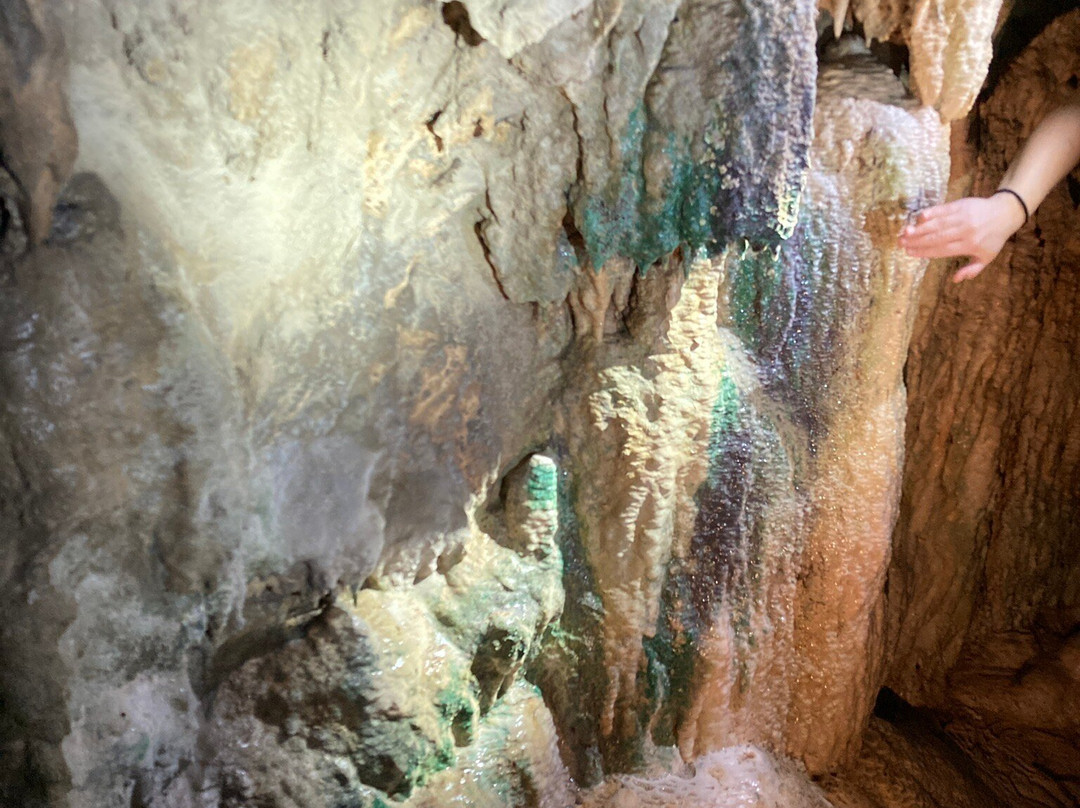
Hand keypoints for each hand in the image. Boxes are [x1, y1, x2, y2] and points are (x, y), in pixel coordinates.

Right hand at [898, 194, 1026, 281]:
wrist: (1005, 212)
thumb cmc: (994, 238)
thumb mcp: (987, 257)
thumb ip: (972, 269)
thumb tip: (956, 279)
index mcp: (969, 245)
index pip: (942, 250)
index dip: (924, 251)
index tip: (909, 253)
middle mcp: (965, 231)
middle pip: (937, 237)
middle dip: (917, 240)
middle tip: (900, 243)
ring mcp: (962, 217)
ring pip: (938, 224)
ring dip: (920, 228)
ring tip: (905, 232)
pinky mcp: (961, 205)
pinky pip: (944, 209)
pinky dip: (932, 213)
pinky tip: (920, 217)